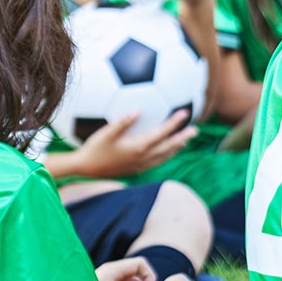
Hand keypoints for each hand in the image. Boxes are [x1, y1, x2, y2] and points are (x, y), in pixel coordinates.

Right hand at [70, 109, 195, 177]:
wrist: (85, 170)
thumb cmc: (94, 148)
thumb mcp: (106, 133)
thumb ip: (123, 122)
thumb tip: (138, 110)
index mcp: (138, 148)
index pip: (162, 134)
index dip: (174, 123)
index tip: (185, 113)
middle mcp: (144, 158)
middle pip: (169, 147)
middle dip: (183, 138)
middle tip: (196, 130)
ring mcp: (141, 165)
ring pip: (165, 156)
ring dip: (177, 147)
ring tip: (186, 140)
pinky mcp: (137, 169)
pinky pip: (158, 161)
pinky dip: (167, 154)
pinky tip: (167, 150)